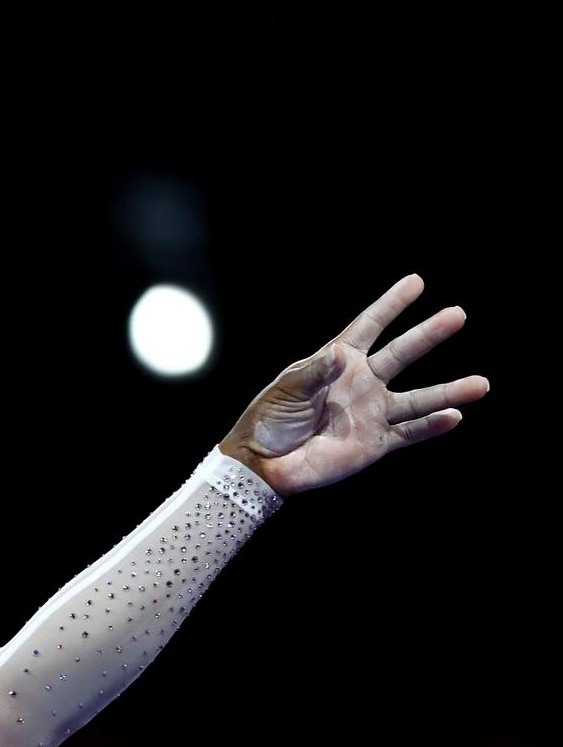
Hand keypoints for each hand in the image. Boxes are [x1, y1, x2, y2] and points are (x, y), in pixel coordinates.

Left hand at [218, 274, 488, 497]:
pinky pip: (409, 433)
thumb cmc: (269, 420)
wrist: (264, 464)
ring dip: (449, 391)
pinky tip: (455, 417)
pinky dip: (431, 427)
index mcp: (336, 362)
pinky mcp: (374, 443)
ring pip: (418, 399)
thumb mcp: (286, 390)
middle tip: (457, 314)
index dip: (391, 305)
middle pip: (401, 354)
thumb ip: (315, 372)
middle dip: (428, 334)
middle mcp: (361, 383)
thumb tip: (341, 351)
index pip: (368, 326)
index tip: (416, 282)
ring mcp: (371, 413)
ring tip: (482, 384)